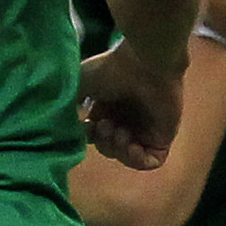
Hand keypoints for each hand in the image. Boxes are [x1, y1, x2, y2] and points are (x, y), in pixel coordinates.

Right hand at [79, 39, 182, 170]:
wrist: (145, 63)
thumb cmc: (112, 69)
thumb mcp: (79, 83)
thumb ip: (68, 104)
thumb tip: (62, 124)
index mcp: (107, 108)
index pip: (94, 135)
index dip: (88, 136)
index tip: (87, 125)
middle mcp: (126, 119)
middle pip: (108, 147)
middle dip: (102, 142)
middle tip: (106, 125)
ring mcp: (145, 129)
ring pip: (127, 156)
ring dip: (117, 150)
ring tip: (119, 131)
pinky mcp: (162, 136)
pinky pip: (150, 162)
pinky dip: (136, 159)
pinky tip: (131, 145)